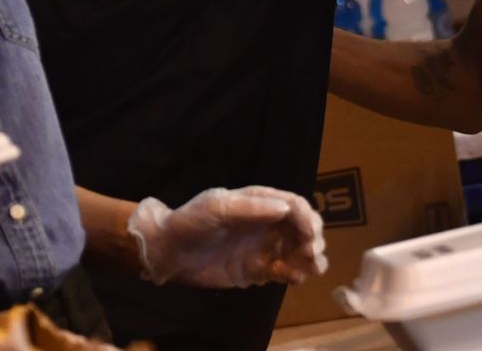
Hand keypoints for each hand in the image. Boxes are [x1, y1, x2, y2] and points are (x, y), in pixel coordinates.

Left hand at [128, 186, 326, 288]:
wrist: (168, 252)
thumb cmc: (190, 222)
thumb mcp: (217, 207)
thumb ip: (251, 207)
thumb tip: (286, 207)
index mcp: (260, 202)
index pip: (294, 205)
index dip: (306, 217)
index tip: (310, 233)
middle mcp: (266, 223)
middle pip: (301, 228)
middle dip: (313, 238)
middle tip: (311, 252)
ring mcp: (263, 247)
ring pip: (297, 251)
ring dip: (310, 258)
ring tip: (312, 268)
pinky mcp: (256, 270)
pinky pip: (283, 272)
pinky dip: (294, 274)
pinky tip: (293, 278)